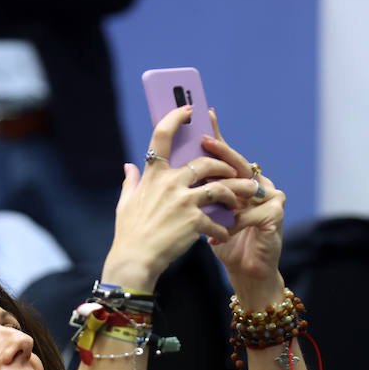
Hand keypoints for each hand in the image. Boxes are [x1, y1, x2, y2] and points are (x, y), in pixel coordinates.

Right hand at [102, 104, 254, 290]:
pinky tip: (223, 234)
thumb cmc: (129, 233)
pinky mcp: (194, 221)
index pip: (162, 135)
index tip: (190, 109)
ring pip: (220, 187)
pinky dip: (222, 227)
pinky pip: (217, 219)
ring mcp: (183, 201)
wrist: (134, 260)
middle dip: (224, 166)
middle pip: (205, 162)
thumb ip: (131, 182)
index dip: (176, 117)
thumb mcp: (126, 203)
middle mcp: (169, 183)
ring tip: (242, 199)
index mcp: (153, 175)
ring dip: (234, 193)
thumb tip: (129, 166)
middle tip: (234, 172)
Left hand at [202, 109, 286, 302]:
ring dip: (225, 191)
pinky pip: (251, 213)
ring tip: (206, 187)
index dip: (216, 137)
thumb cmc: (225, 243)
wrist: (247, 273)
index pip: (226, 157)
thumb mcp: (201, 215)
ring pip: (244, 187)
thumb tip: (148, 166)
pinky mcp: (276, 216)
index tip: (201, 115)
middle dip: (221, 151)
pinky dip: (234, 222)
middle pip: (238, 164)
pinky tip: (218, 232)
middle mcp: (258, 186)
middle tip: (203, 139)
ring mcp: (270, 198)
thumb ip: (184, 190)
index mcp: (240, 183)